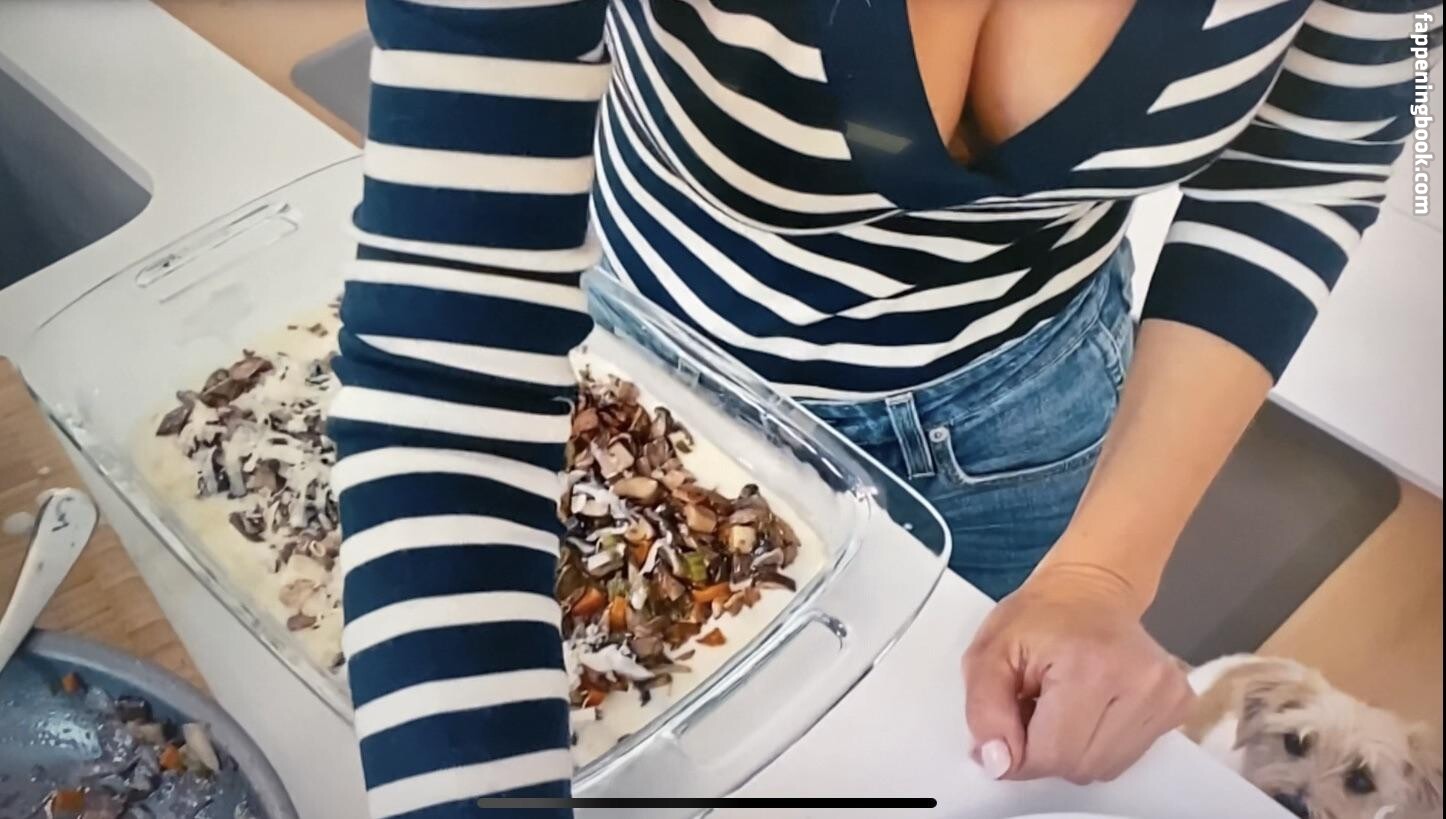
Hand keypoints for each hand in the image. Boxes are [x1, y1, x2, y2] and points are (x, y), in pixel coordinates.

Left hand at [961, 562, 1193, 783]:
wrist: (1092, 588)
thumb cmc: (1040, 616)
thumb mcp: (990, 651)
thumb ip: (984, 709)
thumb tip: (998, 763)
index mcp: (1090, 665)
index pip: (1050, 755)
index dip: (1018, 752)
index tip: (1010, 721)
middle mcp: (1139, 683)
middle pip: (1078, 766)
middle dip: (1045, 749)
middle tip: (1035, 707)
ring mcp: (1167, 695)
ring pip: (1103, 769)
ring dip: (1073, 749)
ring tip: (1063, 705)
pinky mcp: (1178, 705)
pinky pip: (1125, 757)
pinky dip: (1099, 744)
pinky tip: (1090, 708)